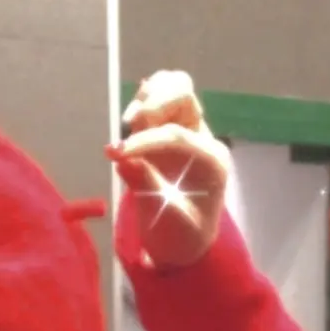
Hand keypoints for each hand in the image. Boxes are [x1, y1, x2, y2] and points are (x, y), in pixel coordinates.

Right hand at [108, 70, 229, 269]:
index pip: (176, 135)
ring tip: (130, 124)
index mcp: (211, 160)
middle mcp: (201, 138)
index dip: (144, 141)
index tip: (117, 153)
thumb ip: (148, 190)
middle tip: (131, 124)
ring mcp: (185, 130)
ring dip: (146, 98)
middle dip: (154, 102)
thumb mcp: (168, 223)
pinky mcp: (167, 129)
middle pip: (182, 92)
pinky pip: (157, 98)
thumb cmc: (181, 237)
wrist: (184, 243)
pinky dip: (142, 101)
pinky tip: (130, 122)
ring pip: (171, 87)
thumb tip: (123, 161)